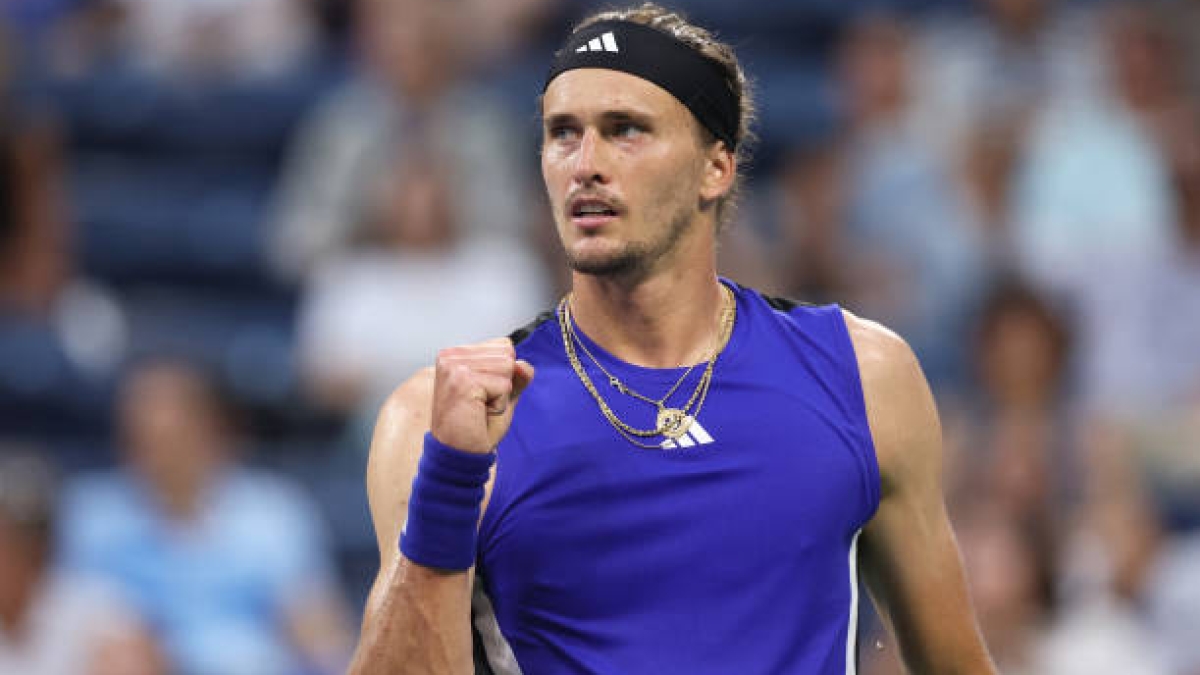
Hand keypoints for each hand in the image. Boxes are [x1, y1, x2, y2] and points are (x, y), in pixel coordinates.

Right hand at [430, 338, 534, 453]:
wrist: (459, 454)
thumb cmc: (476, 426)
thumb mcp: (503, 394)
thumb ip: (517, 375)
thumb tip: (523, 365)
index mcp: (456, 354)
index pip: (503, 345)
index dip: (502, 375)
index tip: (481, 394)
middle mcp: (451, 356)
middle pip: (507, 354)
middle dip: (502, 384)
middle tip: (480, 405)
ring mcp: (454, 366)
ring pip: (507, 367)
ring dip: (501, 395)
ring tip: (479, 408)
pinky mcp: (463, 381)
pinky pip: (504, 386)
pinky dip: (498, 405)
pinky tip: (478, 414)